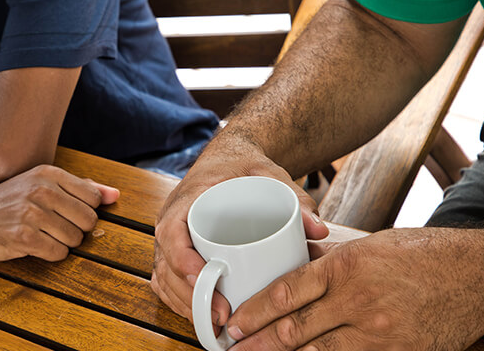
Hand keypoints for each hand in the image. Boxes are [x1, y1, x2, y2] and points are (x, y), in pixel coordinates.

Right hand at [0, 164, 119, 260]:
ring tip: (41, 236)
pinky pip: (58, 254)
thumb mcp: (41, 184)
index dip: (84, 212)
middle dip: (75, 230)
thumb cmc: (7, 202)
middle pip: (88, 221)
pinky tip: (33, 246)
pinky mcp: (22, 237)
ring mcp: (32, 213)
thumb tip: (115, 195)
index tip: (65, 214)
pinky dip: (50, 255)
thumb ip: (81, 188)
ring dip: (61, 244)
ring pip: (75, 240)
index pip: (94, 198)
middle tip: (52, 228)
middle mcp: (42, 190)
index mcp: (49, 174)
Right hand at [151, 139, 328, 329]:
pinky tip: (203, 318)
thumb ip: (293, 196)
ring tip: (219, 324)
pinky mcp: (176, 254)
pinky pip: (168, 284)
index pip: (172, 234)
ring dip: (186, 306)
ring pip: (165, 281)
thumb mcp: (268, 172)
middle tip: (224, 315)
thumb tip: (318, 230)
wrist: (227, 159)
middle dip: (191, 297)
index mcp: (184, 201)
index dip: (182, 261)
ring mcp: (170, 241)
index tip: (203, 279)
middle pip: (167, 267)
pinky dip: (181, 303)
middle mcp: (170, 223)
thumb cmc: (242, 166)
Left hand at [226, 228, 483, 350]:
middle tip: (232, 347)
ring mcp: (376, 333)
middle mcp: (356, 301)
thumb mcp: (368, 245)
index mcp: (345, 267)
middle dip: (257, 341)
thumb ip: (328, 261)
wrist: (474, 277)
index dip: (254, 312)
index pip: (286, 293)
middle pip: (293, 328)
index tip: (235, 322)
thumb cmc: (421, 254)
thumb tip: (294, 263)